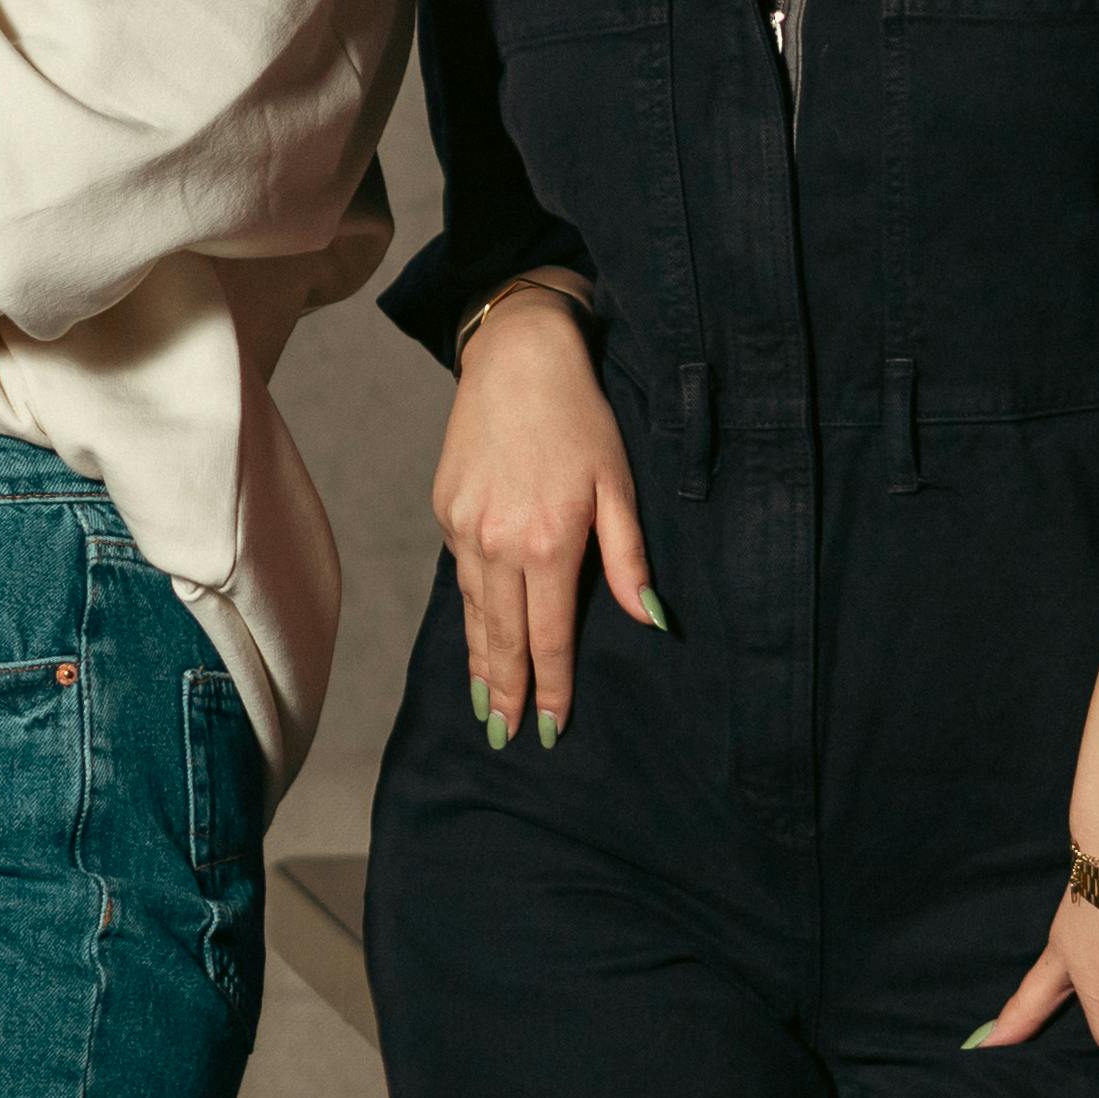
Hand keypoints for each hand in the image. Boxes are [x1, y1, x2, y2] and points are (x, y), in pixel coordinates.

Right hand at [428, 284, 652, 751]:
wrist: (517, 359)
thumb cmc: (582, 418)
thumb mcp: (620, 485)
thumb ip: (630, 559)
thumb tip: (653, 621)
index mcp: (548, 543)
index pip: (548, 637)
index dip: (553, 688)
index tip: (552, 731)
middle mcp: (497, 544)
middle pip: (502, 638)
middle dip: (505, 693)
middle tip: (506, 737)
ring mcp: (463, 528)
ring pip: (474, 612)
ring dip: (480, 662)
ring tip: (486, 704)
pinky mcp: (445, 510)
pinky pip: (459, 577)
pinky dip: (468, 613)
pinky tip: (475, 633)